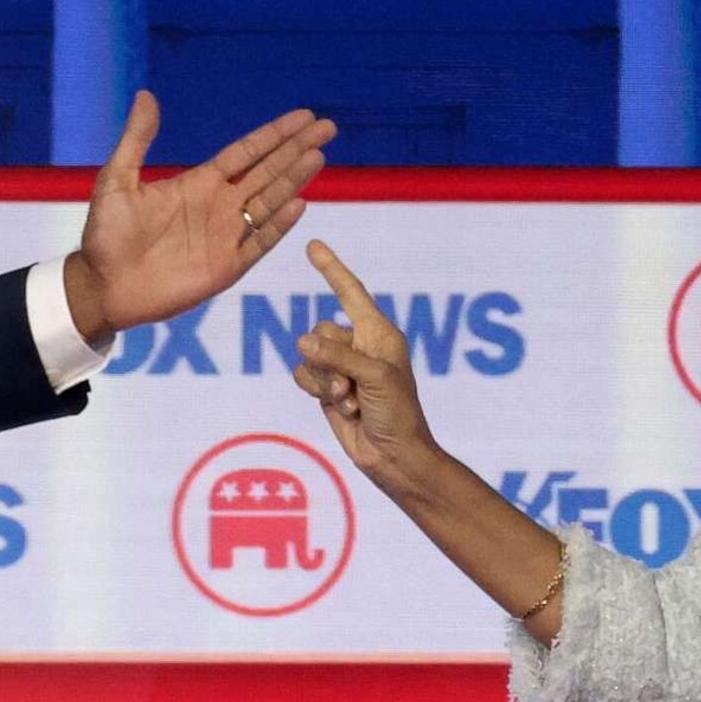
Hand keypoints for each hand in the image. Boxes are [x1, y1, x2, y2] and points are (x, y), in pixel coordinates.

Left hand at [61, 92, 331, 343]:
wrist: (102, 285)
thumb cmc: (106, 234)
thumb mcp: (117, 179)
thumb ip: (137, 140)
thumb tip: (146, 94)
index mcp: (198, 183)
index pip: (247, 153)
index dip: (275, 135)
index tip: (304, 117)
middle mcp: (219, 207)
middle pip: (268, 172)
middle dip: (296, 149)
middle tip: (328, 128)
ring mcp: (225, 237)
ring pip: (270, 203)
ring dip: (294, 180)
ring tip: (318, 156)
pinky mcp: (226, 268)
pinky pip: (259, 243)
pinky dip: (278, 225)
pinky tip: (299, 203)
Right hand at [292, 240, 442, 494]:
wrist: (394, 456)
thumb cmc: (398, 413)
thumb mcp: (374, 377)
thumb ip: (338, 355)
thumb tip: (303, 341)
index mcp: (380, 333)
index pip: (351, 292)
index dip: (332, 268)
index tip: (313, 245)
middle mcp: (360, 345)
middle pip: (321, 329)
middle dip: (329, 358)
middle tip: (350, 386)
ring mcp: (342, 367)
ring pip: (308, 354)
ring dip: (324, 380)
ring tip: (349, 401)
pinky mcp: (327, 388)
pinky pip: (303, 374)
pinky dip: (315, 390)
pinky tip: (340, 408)